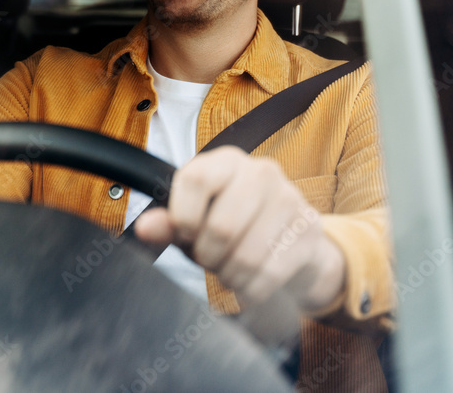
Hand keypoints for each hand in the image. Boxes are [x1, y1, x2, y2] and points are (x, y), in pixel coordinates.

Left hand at [133, 146, 344, 311]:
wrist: (291, 241)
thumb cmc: (234, 227)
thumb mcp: (195, 222)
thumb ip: (168, 224)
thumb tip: (144, 228)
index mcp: (226, 161)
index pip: (195, 179)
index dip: (184, 216)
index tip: (186, 233)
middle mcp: (260, 172)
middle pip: (221, 226)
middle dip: (208, 255)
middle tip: (210, 258)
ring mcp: (289, 199)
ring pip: (247, 256)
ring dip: (230, 276)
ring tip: (229, 271)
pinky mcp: (308, 231)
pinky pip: (270, 275)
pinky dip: (252, 289)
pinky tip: (250, 281)